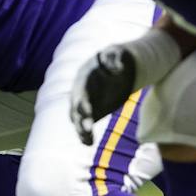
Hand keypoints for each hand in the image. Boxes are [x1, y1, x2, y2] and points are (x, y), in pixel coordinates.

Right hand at [70, 30, 181, 144]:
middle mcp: (80, 92)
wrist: (119, 67)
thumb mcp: (116, 53)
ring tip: (88, 141)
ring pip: (78, 119)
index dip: (81, 102)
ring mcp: (85, 103)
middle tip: (87, 130)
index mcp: (83, 78)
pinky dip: (85, 134)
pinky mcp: (92, 112)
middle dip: (81, 119)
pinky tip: (89, 143)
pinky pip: (85, 125)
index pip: (80, 92)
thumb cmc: (116, 57)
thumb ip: (115, 58)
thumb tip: (118, 68)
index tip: (87, 112)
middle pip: (76, 107)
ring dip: (81, 130)